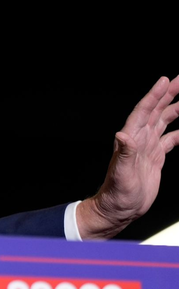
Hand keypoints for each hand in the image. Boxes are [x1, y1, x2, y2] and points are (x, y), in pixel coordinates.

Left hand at [78, 75, 178, 238]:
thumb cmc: (116, 193)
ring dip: (175, 109)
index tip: (165, 80)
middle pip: (156, 111)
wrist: (119, 209)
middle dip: (168, 94)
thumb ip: (124, 153)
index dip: (154, 95)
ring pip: (164, 122)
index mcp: (131, 139)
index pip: (144, 111)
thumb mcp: (121, 173)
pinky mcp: (155, 158)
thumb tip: (122, 135)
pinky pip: (171, 140)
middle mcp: (139, 140)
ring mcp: (147, 148)